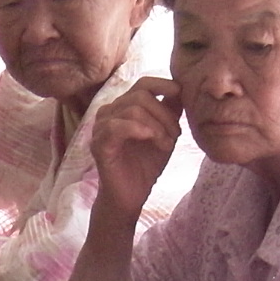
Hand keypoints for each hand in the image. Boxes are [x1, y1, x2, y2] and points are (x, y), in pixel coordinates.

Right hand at [86, 77, 183, 210]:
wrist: (131, 196)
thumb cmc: (145, 165)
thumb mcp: (165, 134)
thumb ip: (170, 112)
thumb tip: (180, 90)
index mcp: (124, 107)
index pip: (143, 83)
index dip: (163, 84)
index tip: (180, 93)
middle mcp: (109, 113)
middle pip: (140, 96)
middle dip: (164, 114)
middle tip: (176, 135)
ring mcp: (101, 127)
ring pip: (132, 110)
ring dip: (156, 126)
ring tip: (167, 144)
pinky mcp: (98, 144)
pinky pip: (117, 127)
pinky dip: (139, 130)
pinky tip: (151, 139)